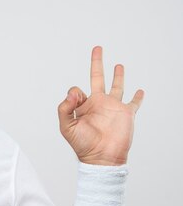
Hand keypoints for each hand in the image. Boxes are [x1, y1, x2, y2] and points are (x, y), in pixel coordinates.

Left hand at [57, 46, 143, 165]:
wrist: (102, 157)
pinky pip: (134, 103)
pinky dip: (138, 97)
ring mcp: (113, 107)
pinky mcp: (126, 113)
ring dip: (118, 76)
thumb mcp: (66, 127)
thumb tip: (74, 92)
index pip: (76, 89)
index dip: (75, 92)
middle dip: (97, 63)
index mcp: (83, 105)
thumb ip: (64, 108)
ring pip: (117, 86)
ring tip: (119, 65)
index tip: (77, 100)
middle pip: (97, 77)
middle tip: (97, 48)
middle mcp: (98, 103)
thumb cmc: (82, 144)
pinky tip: (140, 91)